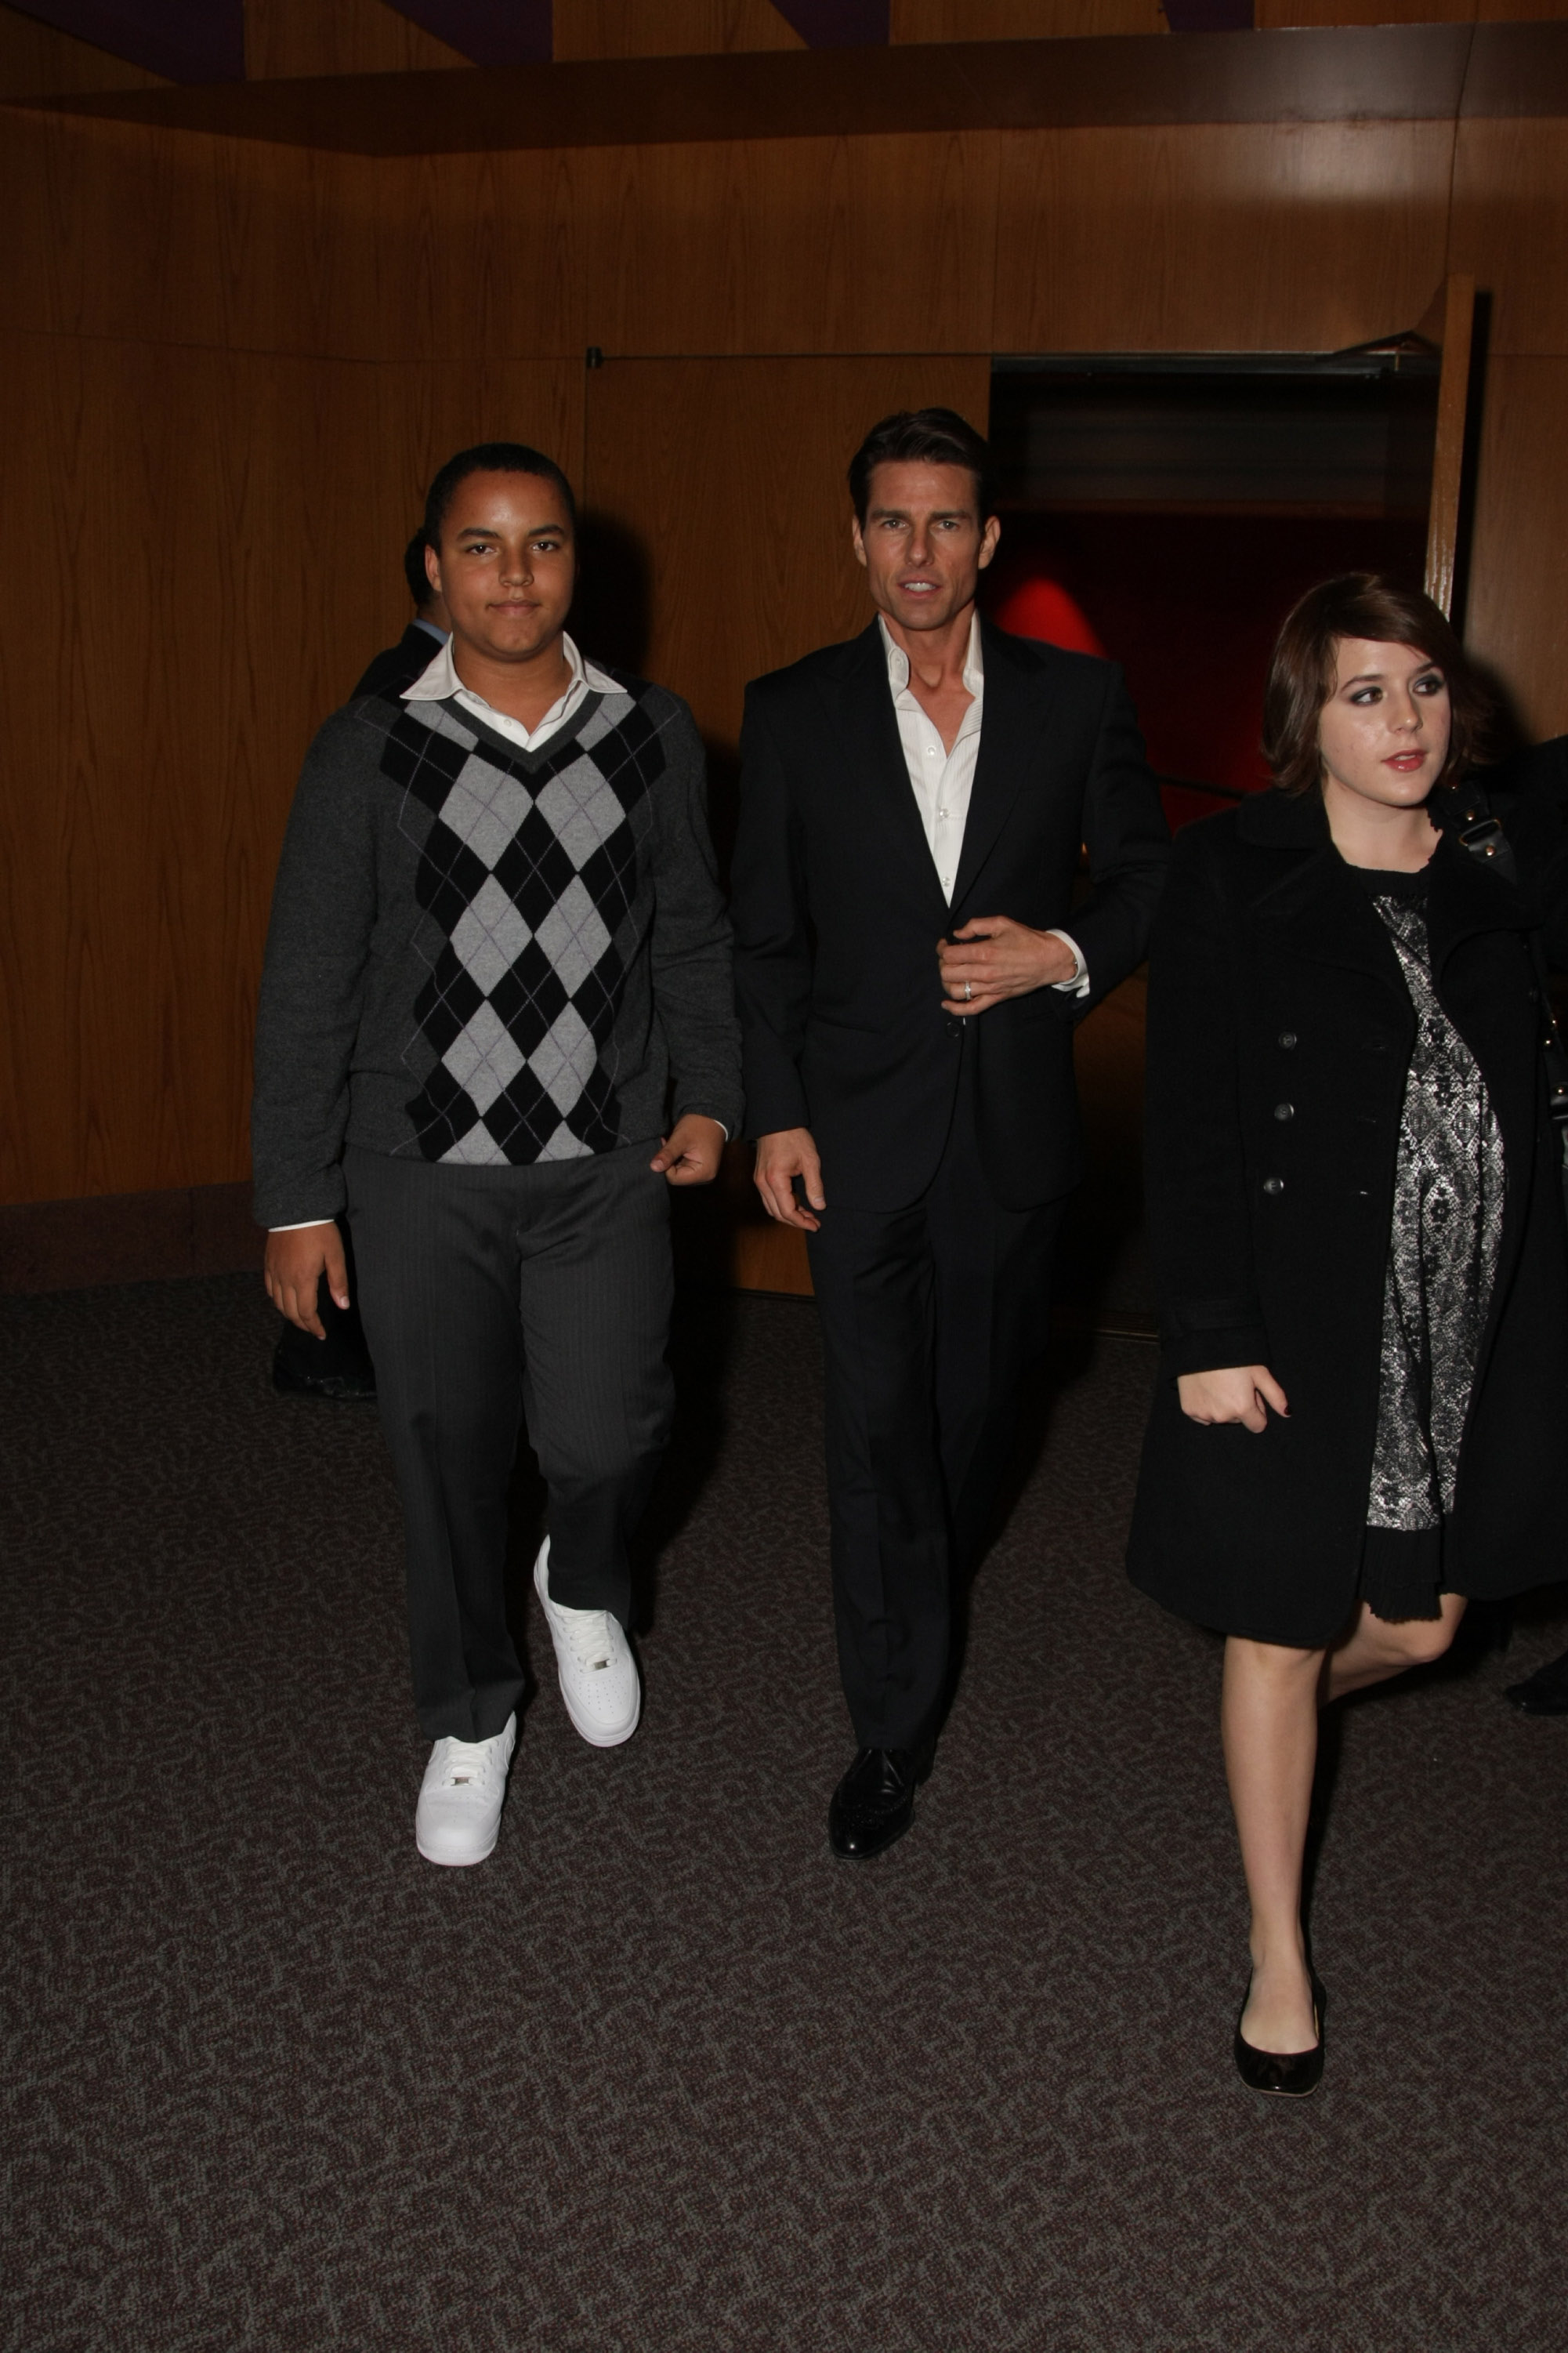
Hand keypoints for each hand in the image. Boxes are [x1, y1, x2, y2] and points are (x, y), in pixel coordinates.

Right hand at [264, 1222, 347, 1338]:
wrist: (295, 1208)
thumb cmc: (319, 1231)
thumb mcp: (335, 1255)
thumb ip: (339, 1282)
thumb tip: (342, 1305)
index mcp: (303, 1280)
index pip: (306, 1313)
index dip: (314, 1327)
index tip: (322, 1334)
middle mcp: (285, 1279)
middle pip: (290, 1312)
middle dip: (302, 1324)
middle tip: (313, 1329)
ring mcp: (274, 1271)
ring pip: (277, 1303)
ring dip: (288, 1314)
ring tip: (300, 1318)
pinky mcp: (268, 1263)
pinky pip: (269, 1289)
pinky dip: (276, 1300)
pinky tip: (283, 1300)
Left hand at [650, 1114, 725, 1186]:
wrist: (711, 1116)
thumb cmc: (697, 1126)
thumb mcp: (681, 1139)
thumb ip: (667, 1154)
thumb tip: (653, 1168)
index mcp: (704, 1173)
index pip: (674, 1178)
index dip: (666, 1165)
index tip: (666, 1146)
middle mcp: (706, 1177)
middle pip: (677, 1178)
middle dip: (670, 1163)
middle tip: (670, 1145)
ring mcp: (704, 1174)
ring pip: (679, 1174)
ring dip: (673, 1161)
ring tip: (676, 1146)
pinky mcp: (701, 1169)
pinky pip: (684, 1169)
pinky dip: (678, 1160)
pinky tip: (680, 1149)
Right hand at [753, 1127, 825, 1232]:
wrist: (777, 1121)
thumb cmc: (794, 1137)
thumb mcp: (810, 1160)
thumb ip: (815, 1185)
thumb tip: (820, 1206)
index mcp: (776, 1180)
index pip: (787, 1211)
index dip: (802, 1222)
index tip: (815, 1225)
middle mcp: (763, 1183)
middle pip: (777, 1213)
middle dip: (796, 1221)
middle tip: (814, 1222)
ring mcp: (758, 1181)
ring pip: (771, 1208)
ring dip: (788, 1215)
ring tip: (807, 1215)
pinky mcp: (759, 1177)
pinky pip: (768, 1199)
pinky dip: (781, 1206)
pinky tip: (795, 1204)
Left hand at [937, 916, 1077, 1015]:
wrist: (1049, 959)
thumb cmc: (1027, 940)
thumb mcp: (1002, 923)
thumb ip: (976, 925)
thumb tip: (958, 933)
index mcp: (984, 952)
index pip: (950, 955)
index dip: (942, 948)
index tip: (946, 944)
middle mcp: (984, 972)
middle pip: (948, 973)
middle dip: (943, 964)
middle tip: (949, 957)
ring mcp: (990, 988)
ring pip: (955, 991)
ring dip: (947, 982)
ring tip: (951, 974)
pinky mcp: (996, 998)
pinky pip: (971, 1009)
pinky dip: (955, 1009)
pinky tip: (946, 1004)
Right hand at [1177, 1365, 1288, 1434]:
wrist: (1200, 1344)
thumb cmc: (1233, 1356)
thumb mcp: (1259, 1372)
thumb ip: (1275, 1395)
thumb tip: (1287, 1413)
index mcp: (1242, 1408)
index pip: (1258, 1425)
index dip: (1257, 1410)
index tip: (1251, 1395)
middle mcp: (1223, 1416)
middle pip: (1238, 1420)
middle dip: (1239, 1407)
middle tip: (1234, 1385)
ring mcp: (1204, 1414)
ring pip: (1220, 1419)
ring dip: (1222, 1407)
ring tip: (1219, 1384)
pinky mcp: (1189, 1410)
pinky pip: (1202, 1416)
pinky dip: (1205, 1406)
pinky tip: (1205, 1389)